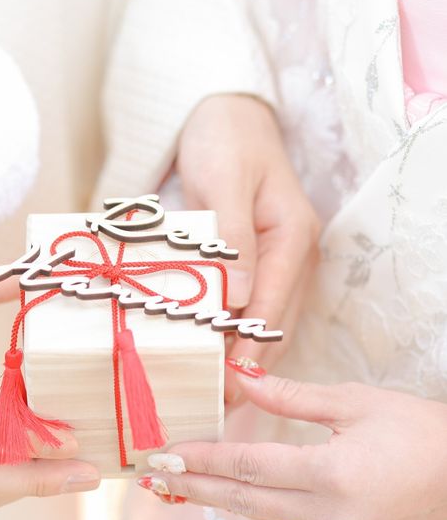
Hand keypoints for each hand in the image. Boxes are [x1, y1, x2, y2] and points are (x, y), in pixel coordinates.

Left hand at [139, 374, 446, 519]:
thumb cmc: (415, 429)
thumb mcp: (351, 401)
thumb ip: (289, 396)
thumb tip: (242, 378)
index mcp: (332, 474)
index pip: (248, 466)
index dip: (202, 458)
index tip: (165, 453)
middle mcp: (330, 512)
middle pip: (244, 498)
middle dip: (194, 486)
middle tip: (153, 475)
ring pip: (260, 511)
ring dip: (217, 495)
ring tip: (179, 483)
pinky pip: (284, 516)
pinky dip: (250, 500)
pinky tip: (229, 489)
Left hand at [176, 95, 320, 401]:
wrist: (225, 118)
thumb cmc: (224, 143)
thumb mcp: (224, 182)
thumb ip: (234, 238)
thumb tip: (239, 299)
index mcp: (292, 234)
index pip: (274, 302)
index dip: (251, 346)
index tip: (231, 383)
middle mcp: (295, 251)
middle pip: (278, 319)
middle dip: (253, 363)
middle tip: (225, 402)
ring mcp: (282, 257)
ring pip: (271, 318)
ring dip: (250, 355)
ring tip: (225, 392)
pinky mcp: (263, 258)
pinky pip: (258, 305)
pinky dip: (243, 333)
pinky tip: (224, 353)